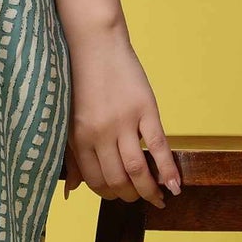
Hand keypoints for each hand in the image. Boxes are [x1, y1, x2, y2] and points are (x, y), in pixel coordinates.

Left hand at [61, 22, 181, 207]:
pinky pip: (158, 146)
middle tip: (136, 199)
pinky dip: (168, 169)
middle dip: (128, 196)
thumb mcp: (67, 119)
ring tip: (156, 198)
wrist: (93, 42)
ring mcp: (124, 121)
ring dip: (148, 190)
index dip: (107, 194)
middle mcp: (100, 133)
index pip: (95, 180)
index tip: (116, 196)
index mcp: (78, 137)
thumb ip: (71, 155)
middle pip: (117, 179)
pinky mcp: (145, 109)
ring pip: (137, 169)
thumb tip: (71, 191)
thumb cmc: (77, 80)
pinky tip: (175, 185)